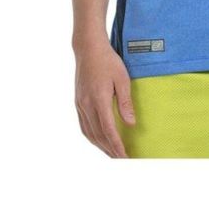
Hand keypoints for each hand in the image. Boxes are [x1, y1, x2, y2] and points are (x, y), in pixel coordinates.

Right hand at [74, 39, 135, 157]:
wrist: (88, 49)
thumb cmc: (108, 61)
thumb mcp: (122, 79)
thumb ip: (125, 102)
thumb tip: (130, 124)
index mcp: (98, 100)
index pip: (108, 130)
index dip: (116, 146)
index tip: (125, 157)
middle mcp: (86, 105)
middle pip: (98, 135)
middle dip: (109, 150)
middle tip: (122, 159)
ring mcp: (80, 104)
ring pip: (89, 133)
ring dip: (100, 145)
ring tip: (111, 153)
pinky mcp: (78, 102)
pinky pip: (83, 125)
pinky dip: (91, 136)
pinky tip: (98, 139)